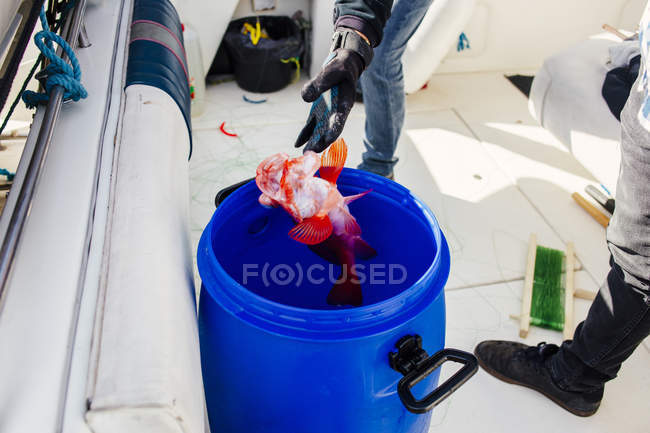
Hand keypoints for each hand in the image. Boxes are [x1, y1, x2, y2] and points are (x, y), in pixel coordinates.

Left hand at [295, 29, 371, 152]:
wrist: (342, 68)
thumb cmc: (339, 69)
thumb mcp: (331, 72)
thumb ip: (318, 83)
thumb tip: (305, 98)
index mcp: (344, 104)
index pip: (339, 120)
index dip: (334, 130)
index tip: (328, 139)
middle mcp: (336, 113)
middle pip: (328, 131)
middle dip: (320, 143)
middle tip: (311, 152)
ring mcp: (326, 115)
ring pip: (319, 132)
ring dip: (312, 142)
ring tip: (303, 154)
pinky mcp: (318, 113)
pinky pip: (310, 127)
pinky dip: (304, 135)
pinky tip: (297, 144)